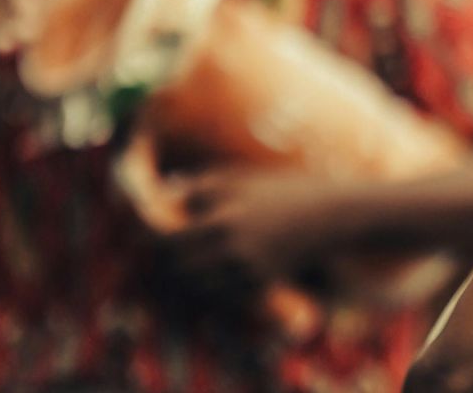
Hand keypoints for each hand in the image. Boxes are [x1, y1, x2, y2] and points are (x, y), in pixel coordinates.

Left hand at [154, 168, 351, 301]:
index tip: (143, 233)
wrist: (329, 216)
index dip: (149, 234)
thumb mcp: (240, 178)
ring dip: (182, 274)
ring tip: (182, 264)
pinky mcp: (259, 283)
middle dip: (163, 256)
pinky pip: (220, 295)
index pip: (168, 231)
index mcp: (223, 211)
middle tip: (160, 251)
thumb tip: (164, 193)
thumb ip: (200, 186)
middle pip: (176, 258)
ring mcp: (245, 264)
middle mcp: (230, 240)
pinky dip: (208, 288)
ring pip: (193, 281)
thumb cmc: (282, 190)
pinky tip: (209, 276)